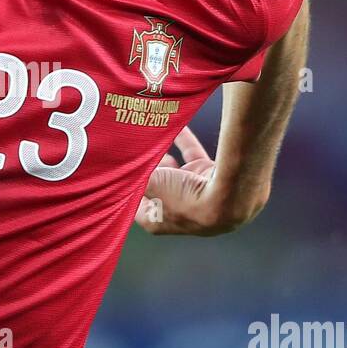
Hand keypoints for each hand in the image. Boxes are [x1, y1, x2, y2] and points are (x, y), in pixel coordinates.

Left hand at [134, 125, 260, 235]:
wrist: (230, 195)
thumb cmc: (185, 198)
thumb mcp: (151, 184)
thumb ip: (137, 175)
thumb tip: (126, 165)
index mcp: (158, 221)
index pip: (135, 207)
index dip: (126, 190)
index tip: (117, 172)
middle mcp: (177, 210)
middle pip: (156, 187)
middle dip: (146, 170)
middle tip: (135, 151)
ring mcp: (194, 193)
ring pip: (175, 171)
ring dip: (165, 156)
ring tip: (153, 139)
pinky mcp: (208, 176)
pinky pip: (192, 155)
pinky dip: (184, 140)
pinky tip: (177, 126)